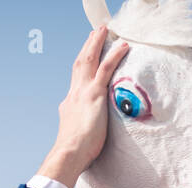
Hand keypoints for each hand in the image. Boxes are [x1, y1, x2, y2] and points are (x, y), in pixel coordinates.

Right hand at [36, 26, 129, 187]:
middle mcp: (74, 94)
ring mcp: (83, 92)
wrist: (69, 153)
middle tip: (94, 34)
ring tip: (104, 30)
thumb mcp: (76, 136)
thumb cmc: (75, 153)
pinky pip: (105, 69)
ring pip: (89, 59)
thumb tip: (88, 135)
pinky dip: (114, 55)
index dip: (82, 66)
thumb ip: (82, 130)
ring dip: (96, 42)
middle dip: (87, 47)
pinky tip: (123, 46)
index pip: (76, 80)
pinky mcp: (94, 95)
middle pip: (80, 63)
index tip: (87, 56)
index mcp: (70, 103)